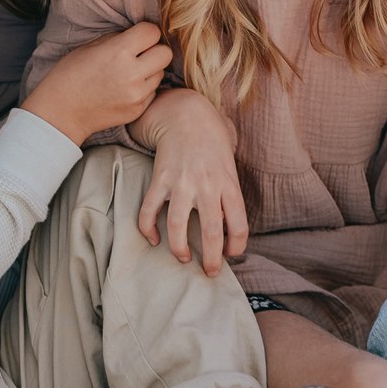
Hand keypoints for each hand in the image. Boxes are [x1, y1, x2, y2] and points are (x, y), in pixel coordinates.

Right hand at [22, 22, 172, 145]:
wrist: (61, 112)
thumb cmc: (70, 74)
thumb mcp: (90, 47)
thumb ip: (119, 39)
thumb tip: (140, 35)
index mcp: (119, 52)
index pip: (153, 32)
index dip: (146, 32)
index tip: (137, 36)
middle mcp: (132, 73)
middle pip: (166, 53)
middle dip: (154, 50)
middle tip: (139, 54)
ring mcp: (137, 94)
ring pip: (161, 73)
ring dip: (150, 70)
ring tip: (128, 73)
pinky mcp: (138, 110)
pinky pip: (153, 91)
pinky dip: (144, 88)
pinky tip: (125, 88)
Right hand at [131, 87, 247, 275]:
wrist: (187, 115)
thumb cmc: (213, 143)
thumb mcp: (231, 166)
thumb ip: (230, 193)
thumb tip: (230, 224)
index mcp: (228, 184)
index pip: (239, 224)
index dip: (237, 246)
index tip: (232, 254)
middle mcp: (207, 186)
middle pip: (211, 232)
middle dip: (212, 259)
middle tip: (211, 272)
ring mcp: (181, 183)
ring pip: (177, 226)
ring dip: (179, 249)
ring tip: (183, 258)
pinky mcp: (160, 179)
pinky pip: (149, 210)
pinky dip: (147, 229)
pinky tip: (153, 239)